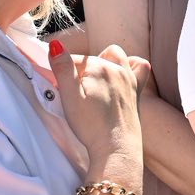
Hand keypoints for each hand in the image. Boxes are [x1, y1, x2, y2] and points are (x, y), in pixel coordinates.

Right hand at [50, 42, 147, 161]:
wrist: (116, 149)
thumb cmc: (91, 126)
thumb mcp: (69, 97)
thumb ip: (62, 68)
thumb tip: (55, 45)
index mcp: (98, 67)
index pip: (73, 60)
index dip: (62, 74)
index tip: (59, 90)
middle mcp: (116, 68)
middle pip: (92, 60)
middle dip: (80, 71)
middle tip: (74, 94)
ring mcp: (129, 78)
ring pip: (114, 56)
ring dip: (102, 62)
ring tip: (92, 82)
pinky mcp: (137, 90)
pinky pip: (139, 67)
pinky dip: (130, 66)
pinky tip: (121, 75)